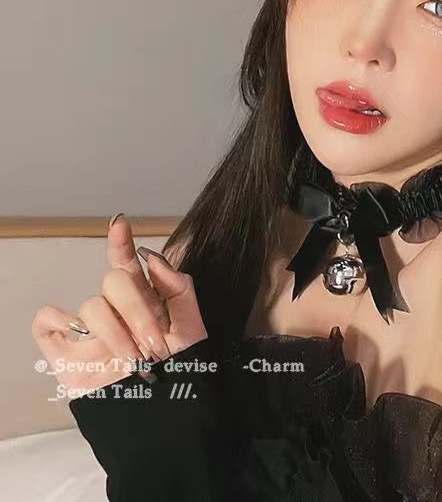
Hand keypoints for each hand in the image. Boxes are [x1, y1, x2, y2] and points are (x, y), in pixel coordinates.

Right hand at [32, 214, 207, 396]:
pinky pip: (46, 324)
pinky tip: (79, 336)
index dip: (121, 242)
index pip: (129, 264)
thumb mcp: (193, 329)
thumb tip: (151, 257)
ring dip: (115, 331)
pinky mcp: (67, 356)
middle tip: (155, 344)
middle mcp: (116, 312)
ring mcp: (90, 333)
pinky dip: (56, 322)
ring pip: (90, 305)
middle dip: (137, 309)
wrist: (166, 421)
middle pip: (113, 280)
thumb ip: (179, 288)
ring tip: (136, 361)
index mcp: (146, 301)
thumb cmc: (184, 374)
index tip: (119, 221)